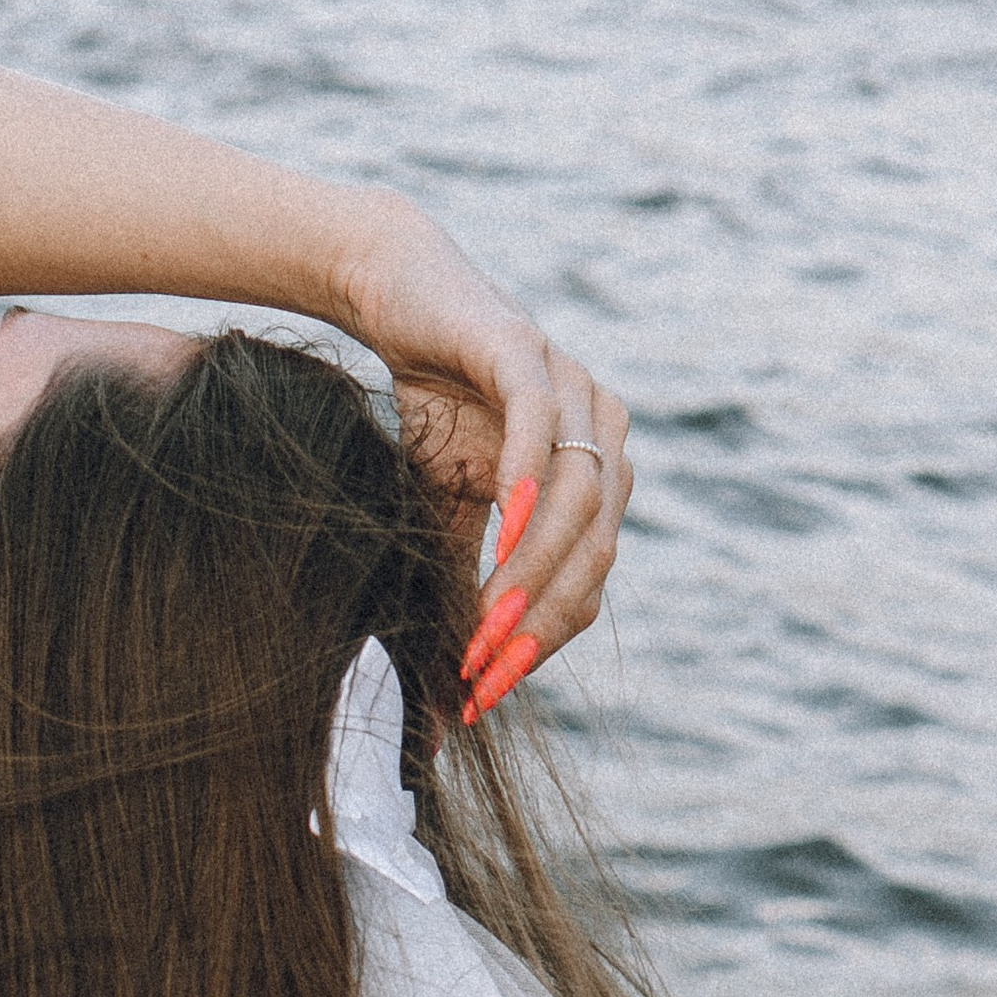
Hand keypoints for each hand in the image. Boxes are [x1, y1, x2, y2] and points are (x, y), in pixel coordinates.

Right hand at [332, 194, 631, 711]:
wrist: (393, 298)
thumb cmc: (429, 411)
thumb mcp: (445, 515)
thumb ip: (461, 588)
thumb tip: (447, 699)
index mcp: (597, 482)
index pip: (586, 583)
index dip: (538, 644)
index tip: (482, 694)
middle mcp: (602, 437)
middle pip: (594, 553)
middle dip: (538, 624)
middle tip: (482, 674)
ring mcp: (574, 390)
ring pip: (578, 501)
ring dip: (531, 571)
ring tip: (484, 624)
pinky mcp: (528, 351)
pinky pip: (541, 427)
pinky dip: (527, 482)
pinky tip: (503, 530)